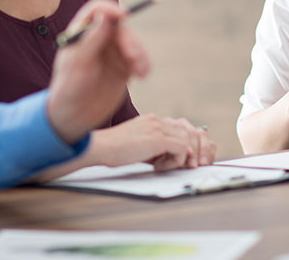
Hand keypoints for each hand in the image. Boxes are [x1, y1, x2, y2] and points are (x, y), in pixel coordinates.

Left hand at [46, 0, 150, 143]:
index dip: (111, 9)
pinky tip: (142, 75)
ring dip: (139, 53)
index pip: (98, 10)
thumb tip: (105, 16)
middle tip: (132, 56)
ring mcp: (112, 52)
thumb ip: (92, 39)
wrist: (74, 117)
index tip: (123, 16)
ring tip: (140, 72)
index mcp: (82, 32)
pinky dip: (144, 64)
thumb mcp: (78, 63)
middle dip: (129, 40)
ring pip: (133, 42)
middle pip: (120, 27)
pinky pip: (139, 59)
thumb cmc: (69, 88)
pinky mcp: (124, 67)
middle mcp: (99, 38)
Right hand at [91, 115, 216, 170]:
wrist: (101, 147)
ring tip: (163, 167)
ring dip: (180, 158)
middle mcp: (157, 120)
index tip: (175, 160)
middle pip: (187, 132)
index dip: (181, 145)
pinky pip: (181, 150)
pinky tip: (158, 167)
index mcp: (152, 120)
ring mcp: (159, 127)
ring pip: (187, 141)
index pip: (179, 129)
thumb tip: (166, 158)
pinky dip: (175, 162)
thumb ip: (153, 147)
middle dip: (187, 151)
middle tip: (178, 166)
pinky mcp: (159, 139)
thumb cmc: (113, 150)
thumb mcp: (137, 145)